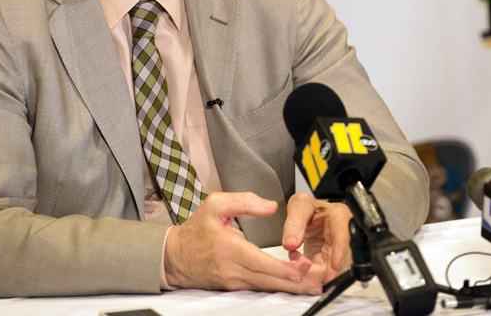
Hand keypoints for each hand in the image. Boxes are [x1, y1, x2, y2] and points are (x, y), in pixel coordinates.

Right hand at [164, 192, 322, 294]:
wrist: (174, 256)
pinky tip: (291, 286)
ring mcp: (232, 281)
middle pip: (266, 280)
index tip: (300, 269)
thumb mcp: (215, 204)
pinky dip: (276, 288)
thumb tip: (271, 206)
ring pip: (264, 287)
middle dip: (293, 283)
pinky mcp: (233, 287)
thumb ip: (244, 201)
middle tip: (315, 282)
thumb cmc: (196, 230)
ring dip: (288, 288)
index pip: (258, 261)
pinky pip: (257, 289)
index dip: (281, 268)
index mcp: (228, 247)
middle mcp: (231, 268)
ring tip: (310, 287)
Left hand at [282, 193, 352, 283]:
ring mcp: (337, 252)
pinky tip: (296, 261)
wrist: (313, 214)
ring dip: (312, 273)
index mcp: (340, 218)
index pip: (344, 236)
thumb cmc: (311, 207)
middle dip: (321, 270)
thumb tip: (291, 244)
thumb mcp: (300, 205)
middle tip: (302, 271)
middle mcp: (343, 237)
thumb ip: (295, 222)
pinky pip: (320, 274)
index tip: (335, 265)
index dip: (340, 252)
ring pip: (330, 271)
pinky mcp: (328, 263)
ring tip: (295, 262)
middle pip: (339, 260)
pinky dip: (307, 272)